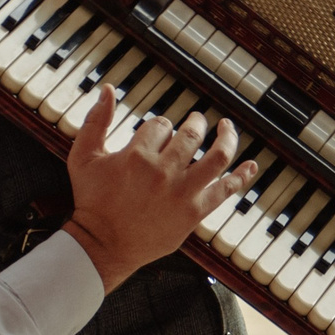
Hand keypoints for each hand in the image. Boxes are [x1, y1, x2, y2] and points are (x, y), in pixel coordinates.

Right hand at [63, 88, 261, 290]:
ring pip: (217, 157)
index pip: (161, 125)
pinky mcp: (195, 212)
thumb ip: (95, 121)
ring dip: (227, 138)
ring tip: (226, 128)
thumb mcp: (83, 157)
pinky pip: (226, 190)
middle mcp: (163, 171)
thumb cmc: (92, 201)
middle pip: (191, 135)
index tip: (158, 135)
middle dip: (196, 124)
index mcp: (137, 155)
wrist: (102, 245)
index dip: (160, 126)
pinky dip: (242, 176)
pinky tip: (251, 164)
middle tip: (197, 122)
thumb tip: (107, 89)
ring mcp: (182, 192)